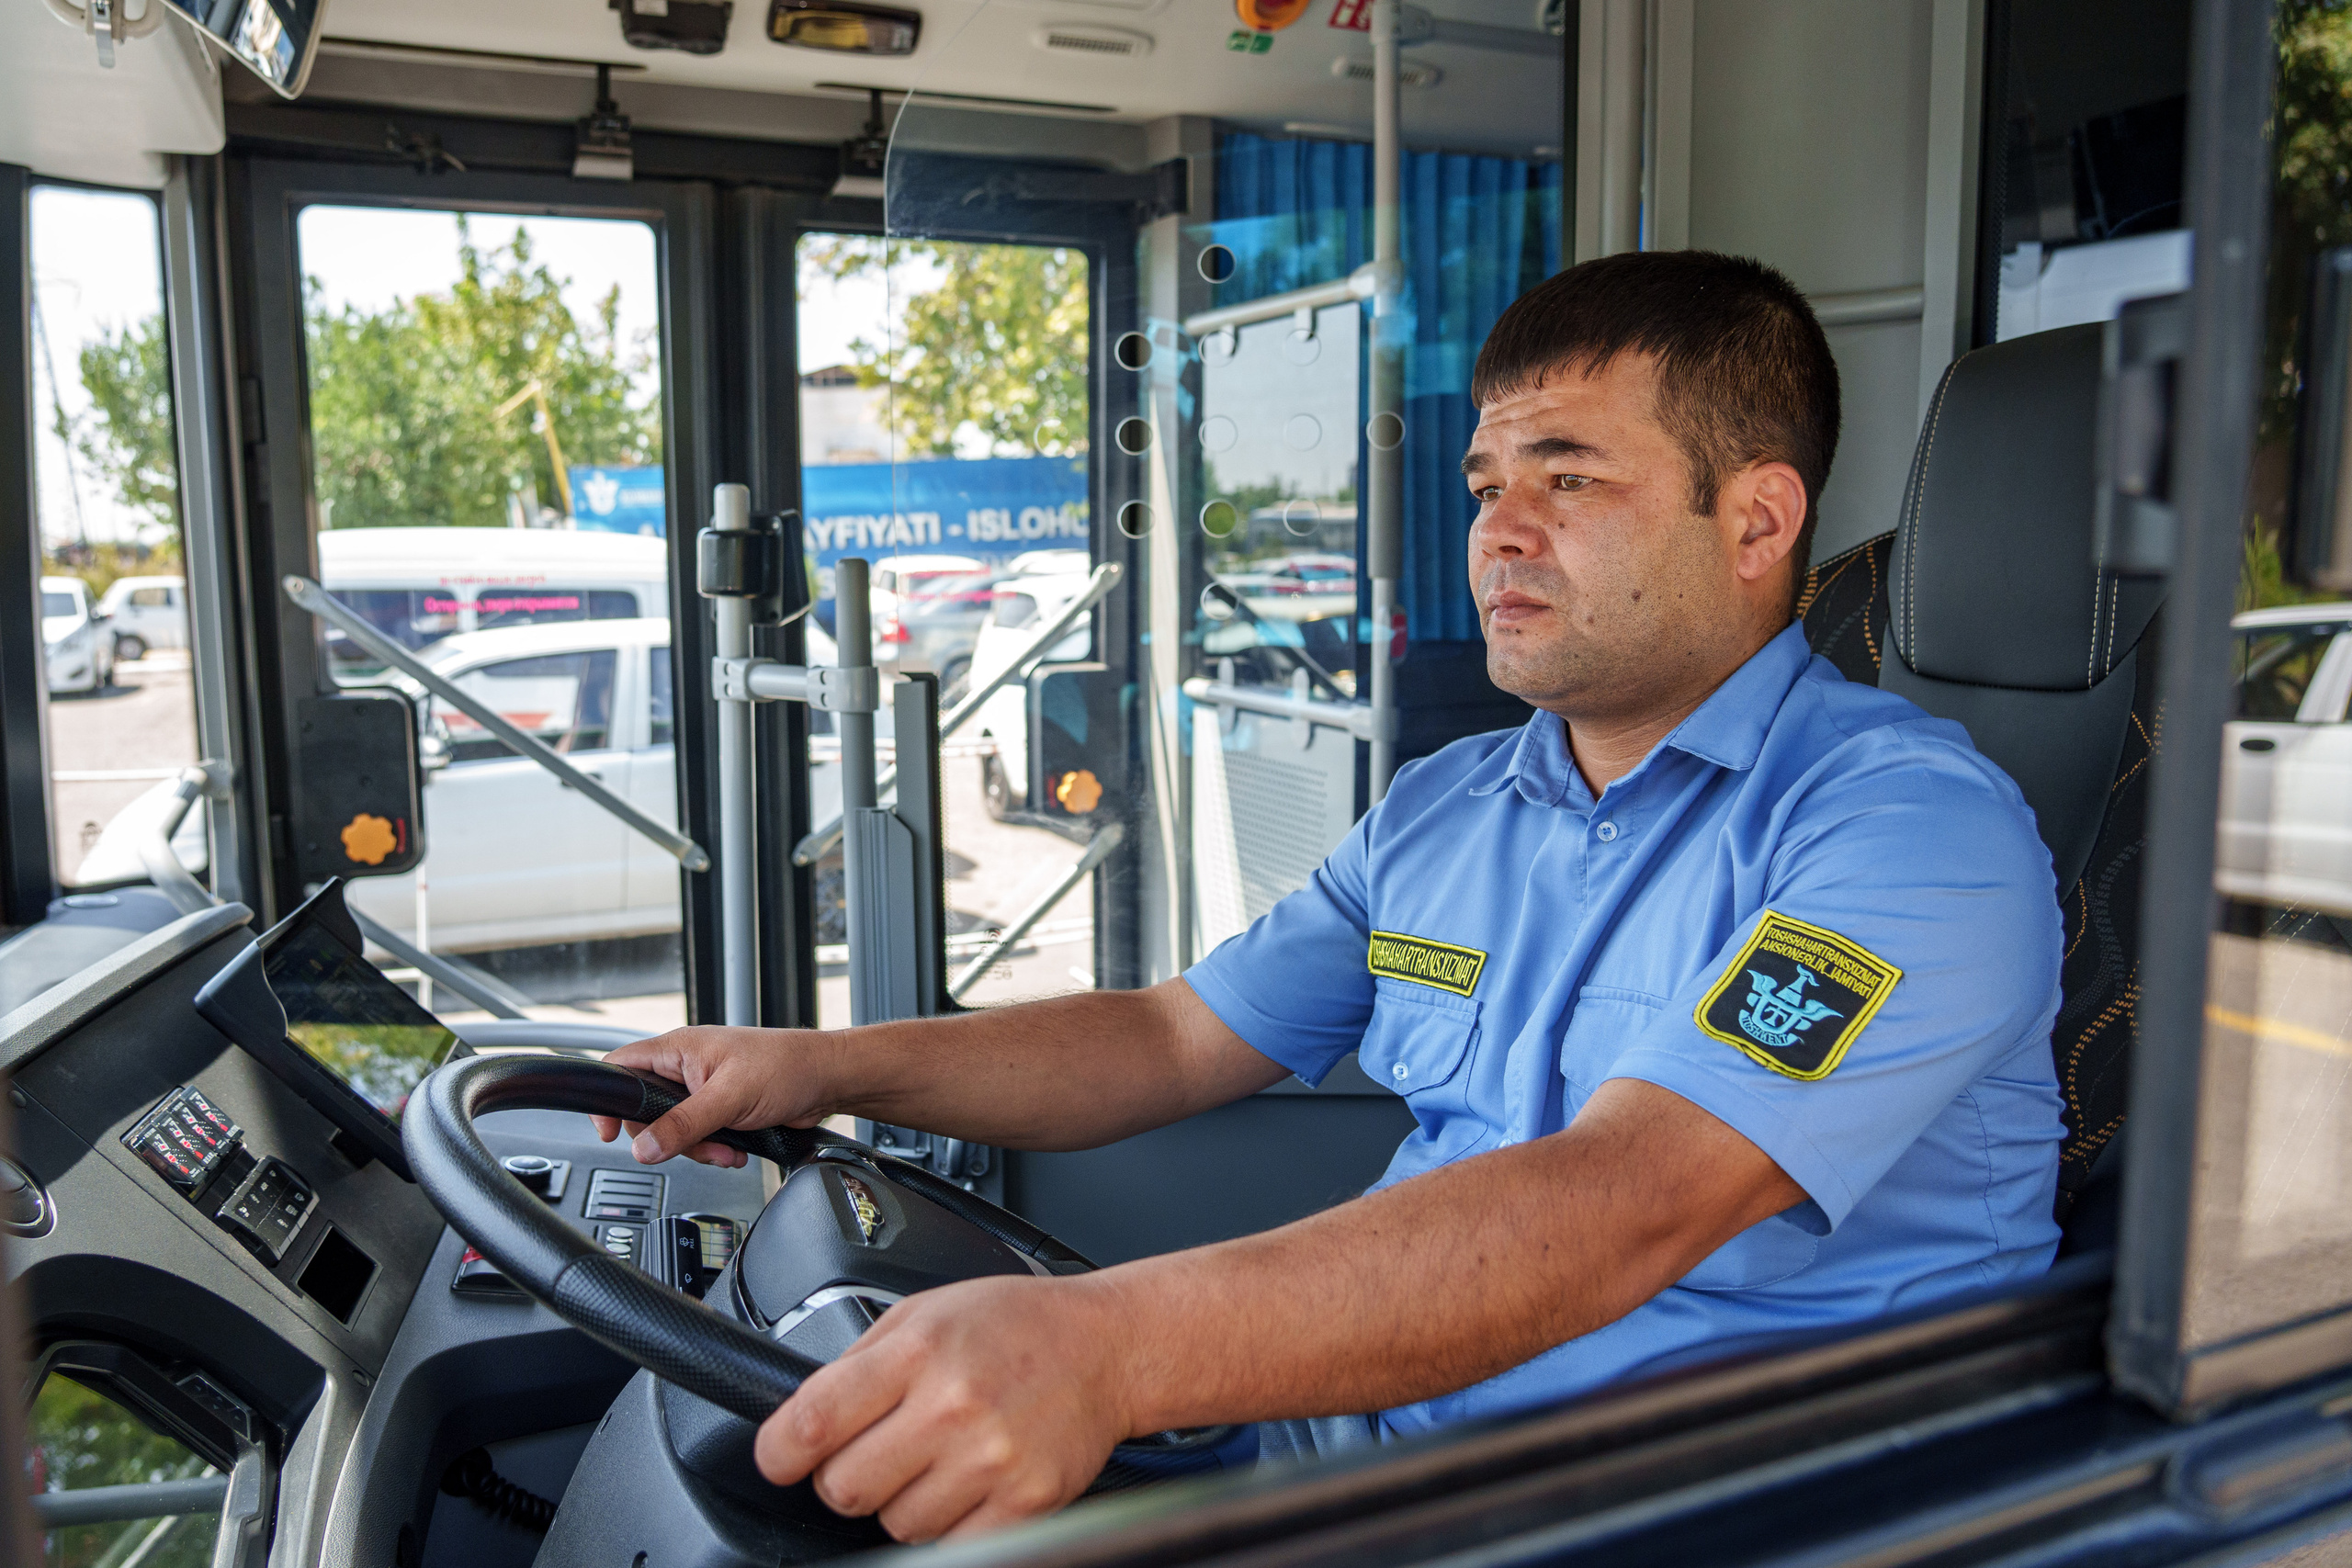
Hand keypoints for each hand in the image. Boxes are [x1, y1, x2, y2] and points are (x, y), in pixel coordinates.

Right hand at [589, 1026, 835, 1167]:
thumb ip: (683, 1124)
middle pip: (647, 1111)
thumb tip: (644, 1148)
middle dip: (669, 1137)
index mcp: (679, 1049)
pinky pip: (700, 1136)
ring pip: (675, 1130)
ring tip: (725, 1148)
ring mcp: (704, 1088)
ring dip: (698, 1147)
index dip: (608, 1099)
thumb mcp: (729, 1097)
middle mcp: (687, 1067)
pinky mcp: (722, 1108)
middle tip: (694, 1144)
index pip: (621, 1066)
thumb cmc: (787, 1066)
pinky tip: (735, 1149)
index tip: (610, 1132)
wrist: (827, 1080)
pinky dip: (714, 1148)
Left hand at [755, 1274, 1136, 1541]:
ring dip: (902, 1502)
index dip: (779, 1451)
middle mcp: (954, 1405)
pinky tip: (967, 1482)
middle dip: (846, 1476)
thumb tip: (800, 1419)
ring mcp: (992, 1459)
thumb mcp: (926, 1311)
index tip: (780, 1459)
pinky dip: (949, 1524)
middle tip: (877, 1452)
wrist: (1107, 1347)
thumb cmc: (1015, 1325)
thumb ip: (861, 1362)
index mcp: (921, 1351)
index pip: (814, 1420)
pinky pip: (950, 1545)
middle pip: (845, 1487)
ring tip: (939, 1458)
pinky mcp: (1026, 1503)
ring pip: (895, 1524)